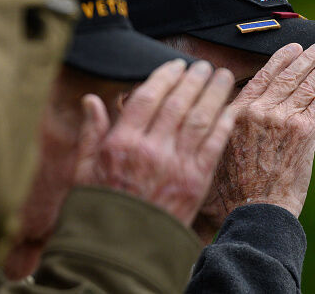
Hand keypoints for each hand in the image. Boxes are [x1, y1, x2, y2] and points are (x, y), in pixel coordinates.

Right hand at [74, 59, 235, 226]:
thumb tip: (90, 100)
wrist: (124, 249)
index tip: (176, 64)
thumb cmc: (102, 208)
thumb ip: (90, 133)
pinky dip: (225, 122)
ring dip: (213, 93)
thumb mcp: (83, 170)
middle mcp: (150, 148)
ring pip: (200, 118)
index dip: (165, 76)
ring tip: (221, 76)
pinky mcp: (196, 181)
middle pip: (178, 102)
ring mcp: (176, 164)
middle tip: (203, 65)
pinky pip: (214, 144)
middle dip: (194, 79)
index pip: (147, 96)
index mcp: (122, 142)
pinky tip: (231, 107)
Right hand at [194, 43, 314, 243]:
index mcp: (239, 110)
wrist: (253, 206)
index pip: (263, 75)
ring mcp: (283, 120)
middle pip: (288, 76)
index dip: (280, 58)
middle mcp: (260, 110)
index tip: (292, 47)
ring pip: (307, 86)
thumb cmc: (233, 182)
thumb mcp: (221, 143)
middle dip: (307, 57)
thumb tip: (249, 105)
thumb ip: (235, 121)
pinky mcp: (304, 133)